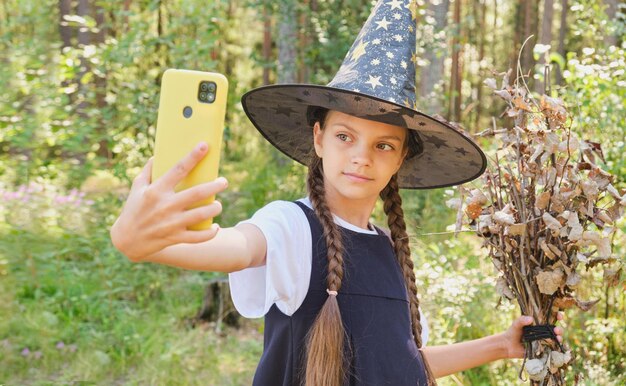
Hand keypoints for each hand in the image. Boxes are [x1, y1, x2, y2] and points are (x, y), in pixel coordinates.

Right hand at [110, 142, 227, 260]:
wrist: (127, 240)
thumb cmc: (133, 209)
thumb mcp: (137, 188)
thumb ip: (148, 171)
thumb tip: (158, 155)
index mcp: (156, 190)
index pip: (178, 169)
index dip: (193, 156)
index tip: (204, 146)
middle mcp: (165, 205)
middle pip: (197, 193)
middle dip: (214, 186)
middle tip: (223, 182)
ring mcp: (171, 223)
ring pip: (201, 214)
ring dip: (215, 208)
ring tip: (218, 204)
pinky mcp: (175, 237)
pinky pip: (198, 237)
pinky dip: (210, 232)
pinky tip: (215, 226)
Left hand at [501, 312, 564, 358]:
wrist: (508, 346)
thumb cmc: (512, 332)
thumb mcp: (516, 324)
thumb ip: (522, 320)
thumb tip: (531, 319)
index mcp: (538, 323)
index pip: (550, 318)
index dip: (557, 316)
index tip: (559, 316)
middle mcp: (543, 332)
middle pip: (555, 329)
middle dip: (559, 329)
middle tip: (557, 330)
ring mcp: (543, 341)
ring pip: (555, 339)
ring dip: (559, 338)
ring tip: (557, 338)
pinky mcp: (542, 349)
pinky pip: (551, 349)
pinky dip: (555, 347)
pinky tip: (556, 346)